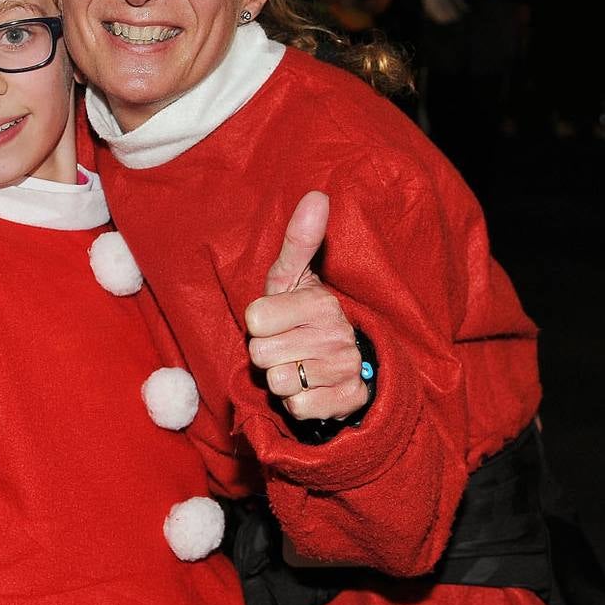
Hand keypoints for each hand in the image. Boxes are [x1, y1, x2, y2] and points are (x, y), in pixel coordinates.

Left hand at [244, 192, 368, 420]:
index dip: (258, 324)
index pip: (256, 318)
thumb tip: (318, 195)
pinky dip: (297, 404)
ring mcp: (345, 368)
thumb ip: (299, 241)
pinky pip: (299, 409)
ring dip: (282, 379)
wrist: (345, 366)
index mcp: (320, 301)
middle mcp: (337, 333)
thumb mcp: (294, 279)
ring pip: (280, 382)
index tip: (275, 321)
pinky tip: (311, 389)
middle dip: (266, 354)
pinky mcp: (348, 400)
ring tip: (298, 366)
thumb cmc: (303, 318)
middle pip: (261, 353)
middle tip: (286, 347)